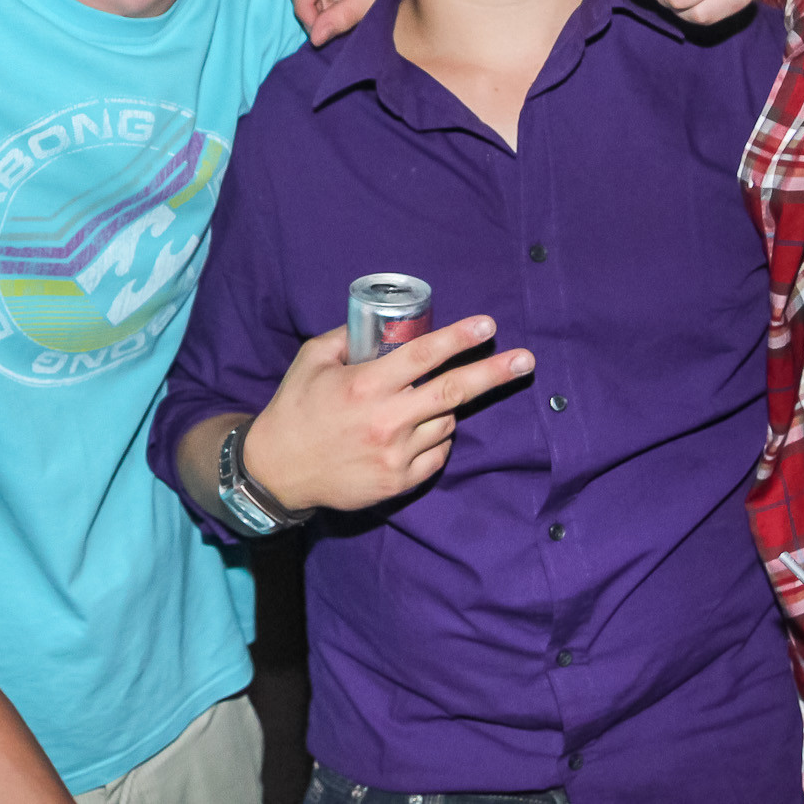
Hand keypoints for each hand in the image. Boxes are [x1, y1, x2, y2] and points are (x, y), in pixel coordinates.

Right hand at [243, 316, 531, 512]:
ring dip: (445, 407)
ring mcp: (396, 454)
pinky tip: (414, 431)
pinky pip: (438, 453)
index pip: (422, 355)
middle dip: (495, 372)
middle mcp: (385, 419)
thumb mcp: (312, 361)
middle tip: (526, 359)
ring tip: (417, 404)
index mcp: (364, 385)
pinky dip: (436, 438)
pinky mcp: (400, 481)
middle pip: (454, 391)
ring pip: (446, 422)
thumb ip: (346, 338)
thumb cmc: (295, 409)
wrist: (277, 472)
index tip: (487, 324)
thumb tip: (379, 322)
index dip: (458, 338)